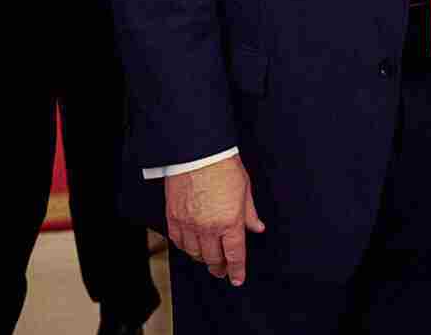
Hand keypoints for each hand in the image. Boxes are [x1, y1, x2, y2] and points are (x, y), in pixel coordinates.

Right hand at [165, 155, 265, 286]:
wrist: (197, 152)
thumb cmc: (222, 166)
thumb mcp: (245, 190)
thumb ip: (250, 213)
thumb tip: (257, 227)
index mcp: (230, 222)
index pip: (235, 255)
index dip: (236, 270)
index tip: (237, 279)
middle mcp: (208, 227)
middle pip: (213, 258)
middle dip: (219, 267)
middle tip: (222, 270)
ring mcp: (189, 224)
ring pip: (194, 253)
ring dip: (202, 258)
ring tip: (208, 258)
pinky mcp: (173, 217)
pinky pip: (178, 242)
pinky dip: (186, 247)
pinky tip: (191, 246)